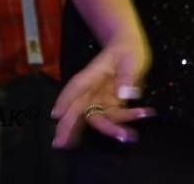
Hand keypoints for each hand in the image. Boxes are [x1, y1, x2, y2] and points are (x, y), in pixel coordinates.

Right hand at [51, 30, 154, 147]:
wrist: (130, 48)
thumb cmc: (127, 50)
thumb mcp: (130, 59)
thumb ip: (127, 77)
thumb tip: (125, 95)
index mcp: (92, 75)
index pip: (76, 86)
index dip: (65, 100)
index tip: (55, 114)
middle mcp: (92, 90)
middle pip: (77, 109)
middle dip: (68, 126)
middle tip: (61, 144)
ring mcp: (100, 99)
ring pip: (96, 118)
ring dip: (110, 129)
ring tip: (126, 136)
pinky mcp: (110, 105)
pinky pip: (114, 117)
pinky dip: (124, 123)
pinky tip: (138, 124)